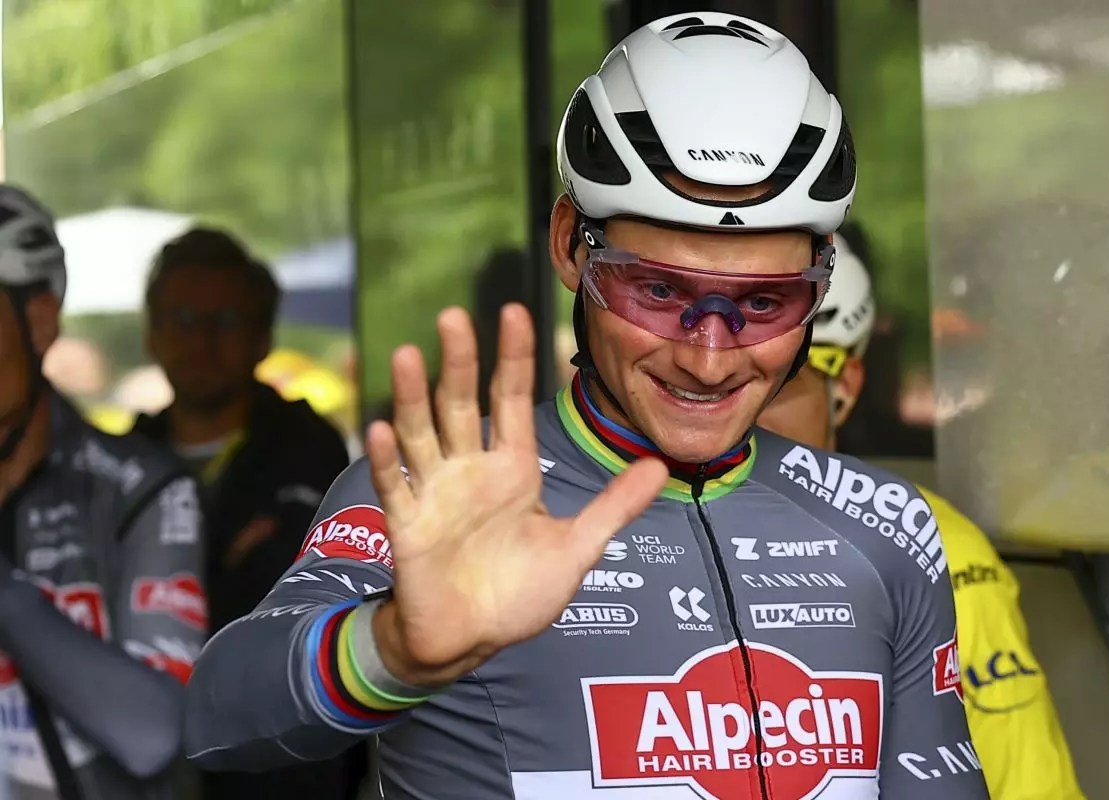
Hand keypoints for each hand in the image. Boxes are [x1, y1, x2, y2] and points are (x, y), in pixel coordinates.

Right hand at [365, 304, 666, 687]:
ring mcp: (437, 494)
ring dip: (413, 396)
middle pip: (462, 404)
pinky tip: (383, 428)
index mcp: (513, 469)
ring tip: (409, 355)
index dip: (513, 357)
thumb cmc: (519, 593)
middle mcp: (471, 470)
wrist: (472, 641)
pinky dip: (390, 459)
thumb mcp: (577, 548)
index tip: (515, 311)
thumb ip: (613, 507)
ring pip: (423, 433)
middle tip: (454, 316)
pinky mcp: (408, 526)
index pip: (511, 400)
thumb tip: (662, 466)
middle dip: (459, 362)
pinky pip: (398, 486)